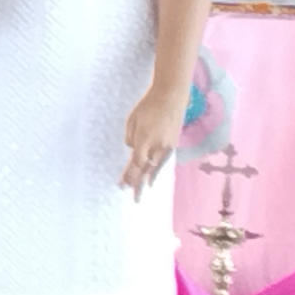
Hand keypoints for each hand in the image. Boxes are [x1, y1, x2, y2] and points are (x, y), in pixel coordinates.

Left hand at [119, 84, 184, 200]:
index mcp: (144, 140)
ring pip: (155, 168)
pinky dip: (156, 171)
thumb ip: (130, 137)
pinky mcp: (173, 144)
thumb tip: (132, 150)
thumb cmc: (147, 105)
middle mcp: (157, 146)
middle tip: (133, 199)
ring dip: (146, 180)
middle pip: (145, 169)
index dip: (128, 176)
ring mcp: (167, 146)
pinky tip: (152, 180)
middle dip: (137, 183)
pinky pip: (163, 162)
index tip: (121, 185)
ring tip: (140, 193)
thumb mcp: (132, 120)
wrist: (170, 96)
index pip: (134, 164)